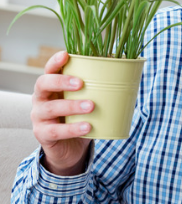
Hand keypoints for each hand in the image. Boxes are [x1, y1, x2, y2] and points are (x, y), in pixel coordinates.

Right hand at [31, 51, 93, 175]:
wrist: (70, 148)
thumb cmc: (80, 118)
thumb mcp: (87, 101)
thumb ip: (96, 88)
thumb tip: (119, 68)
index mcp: (52, 87)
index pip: (49, 70)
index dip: (55, 62)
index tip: (66, 54)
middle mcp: (42, 99)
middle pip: (43, 84)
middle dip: (61, 82)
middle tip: (81, 83)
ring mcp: (39, 117)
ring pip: (50, 108)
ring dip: (71, 106)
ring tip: (90, 106)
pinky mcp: (43, 135)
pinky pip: (55, 131)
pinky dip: (72, 128)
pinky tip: (87, 126)